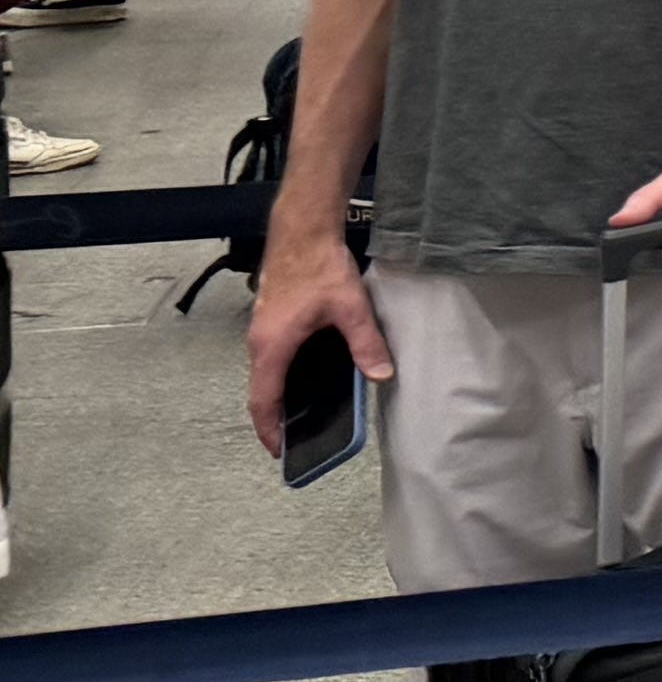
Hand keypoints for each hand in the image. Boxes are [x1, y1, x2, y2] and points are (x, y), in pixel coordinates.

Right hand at [246, 231, 390, 454]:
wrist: (302, 231)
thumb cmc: (318, 266)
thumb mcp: (350, 307)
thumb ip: (365, 343)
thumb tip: (381, 375)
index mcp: (272, 346)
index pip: (262, 400)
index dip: (268, 429)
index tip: (278, 450)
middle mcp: (260, 342)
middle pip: (261, 390)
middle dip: (274, 418)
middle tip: (294, 438)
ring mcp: (263, 330)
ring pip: (267, 373)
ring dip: (279, 396)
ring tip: (301, 415)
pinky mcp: (272, 320)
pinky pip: (273, 358)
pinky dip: (283, 375)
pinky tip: (307, 378)